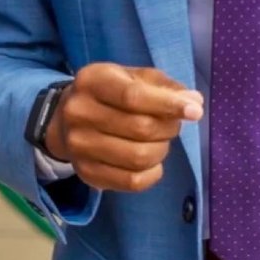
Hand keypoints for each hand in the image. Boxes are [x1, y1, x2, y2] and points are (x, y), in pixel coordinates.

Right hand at [43, 63, 202, 192]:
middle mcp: (79, 112)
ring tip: (160, 141)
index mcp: (91, 81)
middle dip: (168, 128)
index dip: (167, 105)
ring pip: (138, 157)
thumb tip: (194, 102)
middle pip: (140, 128)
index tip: (195, 111)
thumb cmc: (108, 93)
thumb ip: (163, 87)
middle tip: (172, 124)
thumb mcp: (131, 78)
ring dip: (161, 150)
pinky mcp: (86, 173)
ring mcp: (79, 145)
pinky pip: (132, 182)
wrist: (64, 119)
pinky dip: (153, 174)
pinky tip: (151, 162)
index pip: (133, 96)